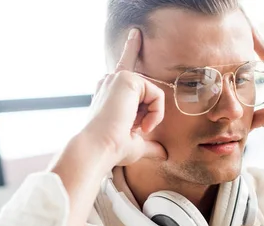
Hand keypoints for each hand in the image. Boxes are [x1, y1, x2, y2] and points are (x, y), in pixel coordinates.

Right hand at [83, 29, 166, 165]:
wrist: (98, 149)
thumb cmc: (112, 148)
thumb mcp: (135, 145)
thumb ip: (150, 144)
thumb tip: (164, 154)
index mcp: (109, 92)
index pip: (124, 66)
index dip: (131, 48)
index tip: (136, 33)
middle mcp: (110, 81)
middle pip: (145, 82)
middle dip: (150, 110)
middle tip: (133, 128)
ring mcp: (117, 78)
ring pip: (153, 93)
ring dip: (152, 115)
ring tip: (136, 128)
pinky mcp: (126, 78)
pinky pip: (156, 95)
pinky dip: (155, 113)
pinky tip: (140, 124)